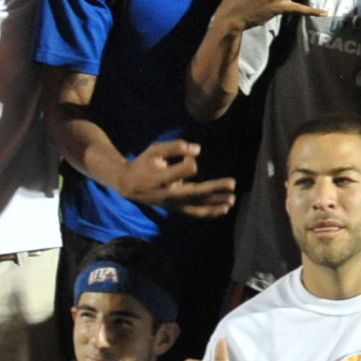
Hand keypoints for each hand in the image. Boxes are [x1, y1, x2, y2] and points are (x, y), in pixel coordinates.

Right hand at [117, 139, 236, 218]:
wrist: (128, 185)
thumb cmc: (144, 163)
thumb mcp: (154, 150)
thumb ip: (175, 146)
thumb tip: (198, 150)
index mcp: (161, 179)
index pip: (183, 171)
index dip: (189, 161)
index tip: (188, 155)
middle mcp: (167, 194)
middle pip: (194, 193)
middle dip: (214, 189)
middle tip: (232, 183)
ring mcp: (172, 204)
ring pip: (196, 206)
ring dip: (215, 204)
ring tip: (232, 200)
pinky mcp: (175, 208)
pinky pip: (194, 213)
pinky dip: (209, 212)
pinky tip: (223, 209)